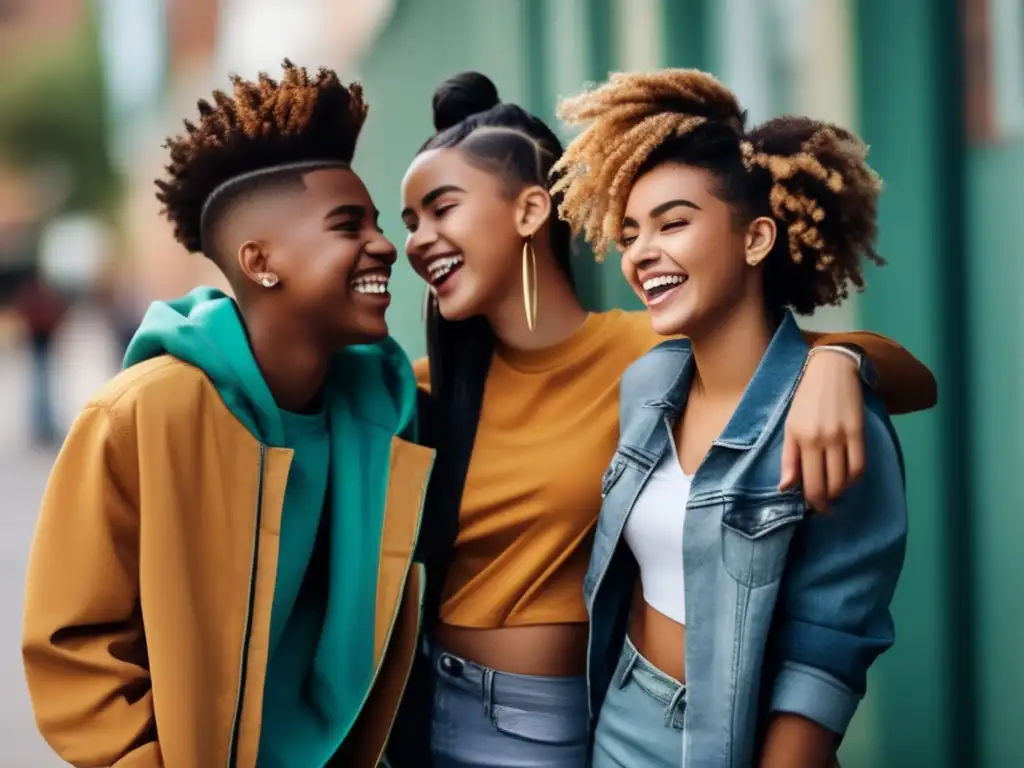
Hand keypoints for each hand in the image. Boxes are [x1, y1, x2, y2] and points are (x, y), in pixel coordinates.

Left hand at [779, 349, 865, 511]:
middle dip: (826, 501)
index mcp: (802, 439)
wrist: (831, 371)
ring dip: (841, 492)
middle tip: (824, 505)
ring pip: (846, 478)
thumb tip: (786, 488)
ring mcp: (843, 436)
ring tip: (835, 493)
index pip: (810, 483)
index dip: (813, 501)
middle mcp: (823, 440)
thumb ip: (789, 459)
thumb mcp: (790, 427)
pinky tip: (848, 479)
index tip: (813, 507)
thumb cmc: (805, 400)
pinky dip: (855, 478)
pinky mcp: (860, 432)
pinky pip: (861, 465)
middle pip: (829, 484)